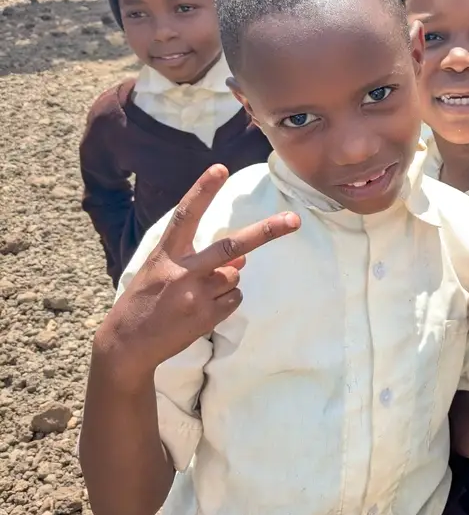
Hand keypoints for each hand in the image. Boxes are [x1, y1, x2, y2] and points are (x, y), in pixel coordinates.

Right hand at [98, 165, 300, 382]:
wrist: (127, 345)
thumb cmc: (146, 301)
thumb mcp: (164, 271)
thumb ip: (199, 259)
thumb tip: (243, 258)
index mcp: (165, 254)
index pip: (186, 215)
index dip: (202, 190)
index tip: (220, 168)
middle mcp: (182, 271)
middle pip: (232, 246)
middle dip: (267, 231)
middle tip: (294, 220)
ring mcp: (196, 295)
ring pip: (235, 275)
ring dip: (226, 281)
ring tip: (196, 295)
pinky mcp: (207, 316)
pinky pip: (235, 298)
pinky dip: (226, 301)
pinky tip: (200, 310)